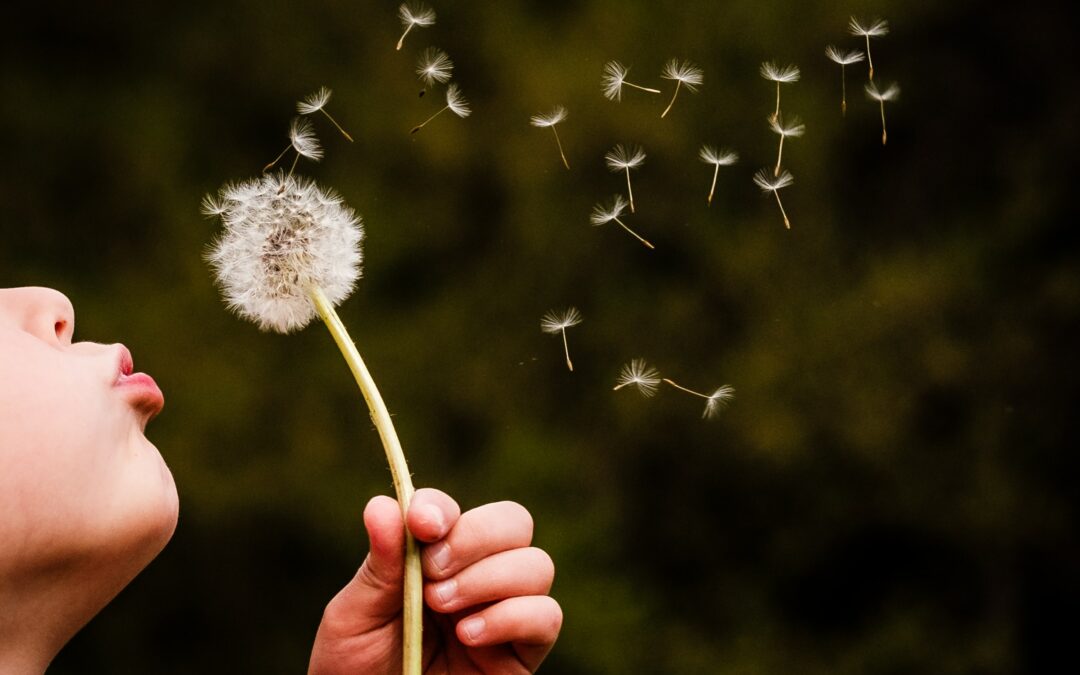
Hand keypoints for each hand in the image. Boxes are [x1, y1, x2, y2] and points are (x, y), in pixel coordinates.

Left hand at [308, 488, 560, 673]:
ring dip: (490, 577)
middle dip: (476, 537)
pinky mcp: (523, 653)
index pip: (454, 511)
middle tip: (433, 574)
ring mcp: (504, 612)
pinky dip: (512, 616)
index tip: (421, 524)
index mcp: (433, 559)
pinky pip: (547, 616)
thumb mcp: (354, 618)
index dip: (441, 508)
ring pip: (537, 565)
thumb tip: (383, 505)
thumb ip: (378, 566)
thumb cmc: (356, 672)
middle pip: (513, 522)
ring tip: (443, 607)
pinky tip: (469, 635)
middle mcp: (477, 577)